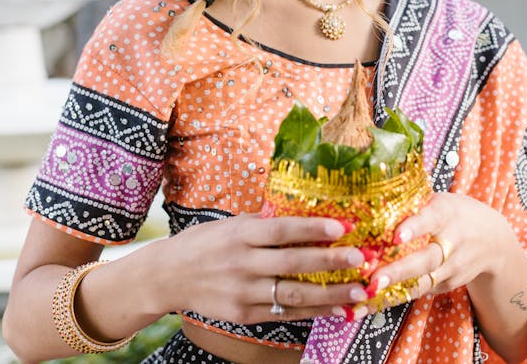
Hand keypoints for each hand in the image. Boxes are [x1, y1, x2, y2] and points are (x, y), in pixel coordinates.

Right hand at [158, 213, 371, 323]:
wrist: (166, 277)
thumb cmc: (202, 244)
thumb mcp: (228, 225)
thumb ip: (261, 223)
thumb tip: (300, 212)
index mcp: (239, 235)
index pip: (281, 230)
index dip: (312, 228)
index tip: (341, 227)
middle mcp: (242, 263)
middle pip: (292, 263)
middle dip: (330, 262)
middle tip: (360, 259)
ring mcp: (243, 292)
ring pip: (293, 294)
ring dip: (329, 294)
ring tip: (358, 291)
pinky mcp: (243, 314)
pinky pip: (284, 312)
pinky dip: (312, 311)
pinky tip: (335, 309)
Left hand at [360, 192, 511, 308]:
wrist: (494, 242)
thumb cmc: (455, 215)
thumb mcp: (441, 201)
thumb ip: (413, 204)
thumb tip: (370, 200)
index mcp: (446, 213)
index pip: (431, 219)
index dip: (414, 227)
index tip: (396, 236)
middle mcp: (452, 242)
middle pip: (426, 258)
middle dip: (399, 270)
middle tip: (374, 279)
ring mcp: (452, 267)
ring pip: (422, 280)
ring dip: (394, 290)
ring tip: (368, 295)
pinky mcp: (447, 284)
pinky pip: (419, 291)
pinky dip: (395, 297)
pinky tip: (372, 302)